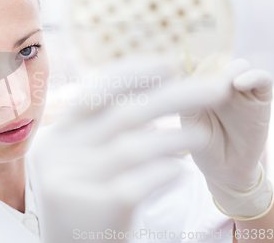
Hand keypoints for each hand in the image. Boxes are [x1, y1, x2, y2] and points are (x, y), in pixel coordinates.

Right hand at [31, 56, 232, 241]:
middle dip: (175, 96)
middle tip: (215, 89)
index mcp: (58, 135)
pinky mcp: (95, 209)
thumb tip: (152, 86)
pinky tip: (178, 171)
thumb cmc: (84, 196)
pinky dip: (166, 172)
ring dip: (176, 138)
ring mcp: (75, 181)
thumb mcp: (80, 157)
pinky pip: (141, 183)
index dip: (133, 75)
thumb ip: (103, 126)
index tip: (170, 65)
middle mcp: (61, 154)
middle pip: (125, 114)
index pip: (96, 93)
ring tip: (201, 136)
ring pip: (135, 148)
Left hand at [180, 59, 272, 216]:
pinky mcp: (260, 99)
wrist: (225, 170)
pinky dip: (252, 76)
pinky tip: (238, 84)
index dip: (186, 62)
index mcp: (199, 87)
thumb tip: (177, 72)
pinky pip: (261, 79)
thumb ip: (185, 97)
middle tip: (199, 83)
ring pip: (239, 66)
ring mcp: (241, 91)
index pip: (194, 65)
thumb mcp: (189, 120)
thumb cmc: (202, 146)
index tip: (176, 65)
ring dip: (228, 71)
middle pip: (216, 62)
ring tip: (221, 85)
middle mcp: (220, 85)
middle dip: (207, 68)